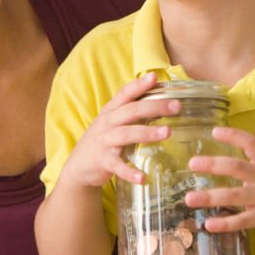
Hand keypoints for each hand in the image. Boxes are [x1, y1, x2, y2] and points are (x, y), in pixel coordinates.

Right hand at [60, 73, 178, 187]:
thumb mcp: (112, 122)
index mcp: (111, 111)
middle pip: (132, 110)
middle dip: (154, 106)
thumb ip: (130, 111)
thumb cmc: (103, 140)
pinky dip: (130, 172)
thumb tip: (159, 99)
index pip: (125, 93)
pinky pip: (118, 166)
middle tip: (176, 106)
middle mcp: (108, 123)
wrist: (78, 166)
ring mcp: (104, 141)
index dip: (139, 85)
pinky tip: (143, 177)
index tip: (155, 77)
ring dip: (147, 133)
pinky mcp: (103, 161)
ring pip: (127, 134)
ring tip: (167, 133)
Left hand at [184, 124, 254, 241]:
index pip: (251, 144)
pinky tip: (208, 224)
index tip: (214, 132)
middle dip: (214, 165)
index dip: (234, 136)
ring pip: (235, 196)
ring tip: (189, 199)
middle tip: (192, 163)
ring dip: (211, 197)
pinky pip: (242, 221)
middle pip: (238, 167)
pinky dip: (225, 223)